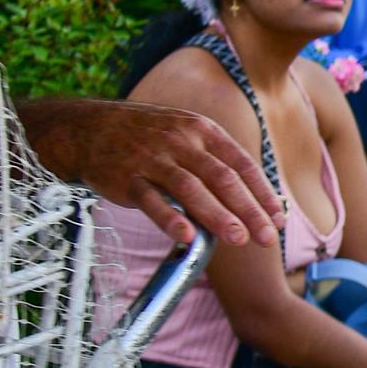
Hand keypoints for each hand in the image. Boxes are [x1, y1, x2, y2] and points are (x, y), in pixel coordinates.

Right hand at [24, 98, 280, 246]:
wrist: (89, 128)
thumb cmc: (147, 136)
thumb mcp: (184, 133)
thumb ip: (214, 160)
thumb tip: (249, 195)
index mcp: (201, 130)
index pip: (240, 163)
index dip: (261, 192)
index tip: (277, 218)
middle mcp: (181, 142)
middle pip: (222, 178)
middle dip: (248, 210)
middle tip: (267, 237)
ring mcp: (153, 160)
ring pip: (191, 189)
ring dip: (217, 215)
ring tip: (238, 239)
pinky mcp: (128, 179)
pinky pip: (152, 200)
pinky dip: (170, 218)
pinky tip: (187, 237)